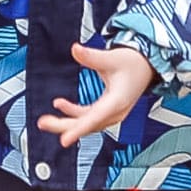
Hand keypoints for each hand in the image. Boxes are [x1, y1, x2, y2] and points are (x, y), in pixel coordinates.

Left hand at [40, 41, 155, 143]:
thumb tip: (75, 49)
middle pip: (87, 125)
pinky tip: (59, 105)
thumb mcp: (113, 57)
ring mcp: (110, 113)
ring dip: (65, 122)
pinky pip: (87, 117)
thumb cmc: (134, 64)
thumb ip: (92, 56)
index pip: (95, 118)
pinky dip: (73, 113)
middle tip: (43, 123)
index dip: (78, 130)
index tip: (64, 140)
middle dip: (64, 126)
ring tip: (45, 120)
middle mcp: (115, 112)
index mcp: (117, 101)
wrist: (147, 67)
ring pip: (85, 123)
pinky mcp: (107, 110)